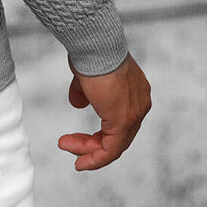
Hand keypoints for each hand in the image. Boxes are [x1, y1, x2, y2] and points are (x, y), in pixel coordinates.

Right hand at [57, 51, 150, 170]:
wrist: (96, 45)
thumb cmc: (91, 52)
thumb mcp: (87, 75)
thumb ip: (85, 92)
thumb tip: (78, 103)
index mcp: (135, 91)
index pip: (119, 119)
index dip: (100, 131)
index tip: (81, 136)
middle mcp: (140, 104)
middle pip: (118, 134)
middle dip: (91, 142)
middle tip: (69, 144)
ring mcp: (134, 114)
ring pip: (114, 144)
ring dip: (88, 150)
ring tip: (66, 148)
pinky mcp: (124, 122)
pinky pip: (111, 149)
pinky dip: (95, 158)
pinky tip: (80, 160)